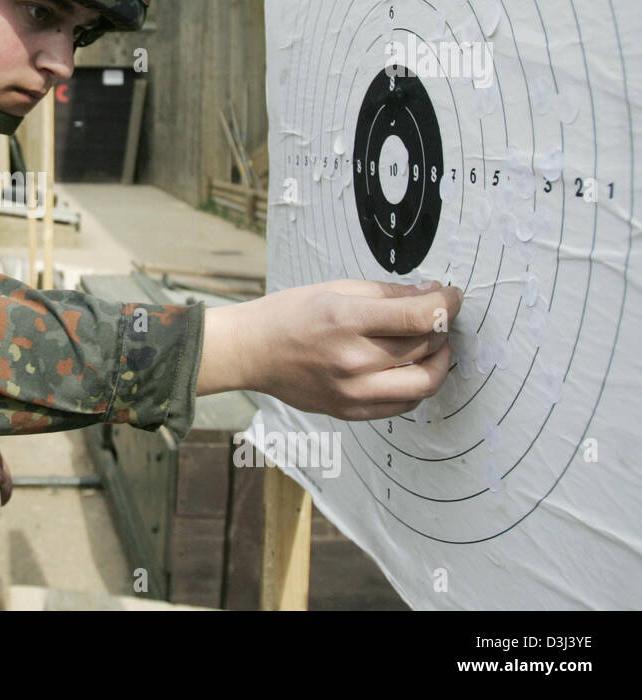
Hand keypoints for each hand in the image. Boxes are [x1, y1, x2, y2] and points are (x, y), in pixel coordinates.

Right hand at [199, 280, 462, 420]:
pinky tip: (409, 368)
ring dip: (439, 362)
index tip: (452, 296)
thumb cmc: (289, 315)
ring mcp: (352, 392)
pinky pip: (403, 405)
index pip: (420, 317)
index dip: (447, 304)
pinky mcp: (350, 411)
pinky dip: (416, 385)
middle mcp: (353, 360)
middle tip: (438, 316)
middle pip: (427, 347)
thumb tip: (431, 295)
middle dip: (442, 327)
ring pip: (424, 383)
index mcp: (347, 321)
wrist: (251, 352)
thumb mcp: (336, 290)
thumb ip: (387, 294)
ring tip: (432, 346)